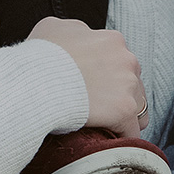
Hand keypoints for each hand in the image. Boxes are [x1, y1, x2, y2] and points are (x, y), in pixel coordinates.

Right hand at [29, 17, 145, 138]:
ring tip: (108, 129)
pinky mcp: (124, 109)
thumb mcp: (53, 28)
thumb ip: (73, 31)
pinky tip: (110, 144)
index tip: (95, 88)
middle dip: (119, 95)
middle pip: (132, 82)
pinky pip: (131, 130)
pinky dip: (122, 138)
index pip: (119, 61)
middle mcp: (126, 58)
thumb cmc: (38, 56)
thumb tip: (75, 38)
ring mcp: (128, 84)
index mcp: (112, 40)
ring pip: (137, 106)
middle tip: (100, 109)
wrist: (36, 80)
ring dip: (124, 117)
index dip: (108, 77)